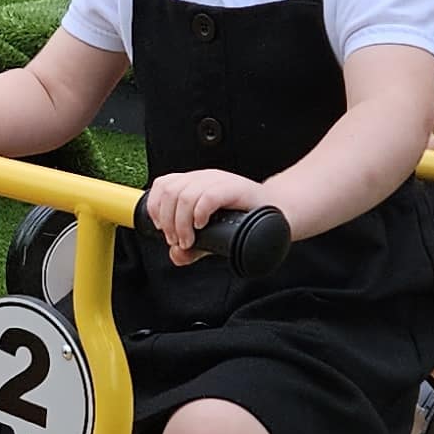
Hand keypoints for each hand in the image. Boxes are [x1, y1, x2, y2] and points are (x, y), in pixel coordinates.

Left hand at [142, 167, 273, 264]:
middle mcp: (205, 178)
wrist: (278, 214)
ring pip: (185, 195)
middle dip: (168, 221)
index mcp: (195, 183)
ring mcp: (220, 181)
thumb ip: (192, 247)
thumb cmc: (244, 220)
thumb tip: (176, 255)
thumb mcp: (212, 236)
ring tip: (189, 240)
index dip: (156, 207)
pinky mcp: (235, 188)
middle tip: (177, 241)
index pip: (164, 184)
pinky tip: (202, 226)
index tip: (161, 229)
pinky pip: (208, 196)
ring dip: (181, 223)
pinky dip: (199, 214)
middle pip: (171, 192)